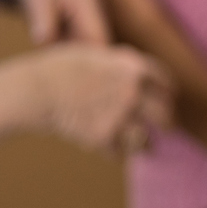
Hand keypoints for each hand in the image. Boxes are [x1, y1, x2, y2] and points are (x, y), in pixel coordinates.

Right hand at [20, 44, 172, 155]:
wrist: (37, 89)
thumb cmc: (63, 68)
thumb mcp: (100, 54)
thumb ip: (124, 66)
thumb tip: (142, 78)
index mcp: (135, 67)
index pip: (167, 84)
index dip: (168, 92)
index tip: (168, 98)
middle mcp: (132, 92)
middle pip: (165, 114)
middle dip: (166, 122)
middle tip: (164, 127)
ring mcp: (119, 115)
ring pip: (145, 140)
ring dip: (142, 143)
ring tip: (141, 144)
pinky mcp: (103, 137)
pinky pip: (120, 153)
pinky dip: (115, 152)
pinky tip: (110, 146)